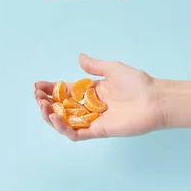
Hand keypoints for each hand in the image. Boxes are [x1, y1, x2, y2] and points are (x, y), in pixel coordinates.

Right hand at [34, 53, 165, 140]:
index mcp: (92, 91)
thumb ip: (94, 66)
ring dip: (50, 116)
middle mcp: (90, 107)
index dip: (51, 88)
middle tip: (37, 96)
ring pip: (65, 121)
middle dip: (46, 102)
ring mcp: (93, 120)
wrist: (154, 100)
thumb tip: (79, 57)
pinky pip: (76, 133)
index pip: (65, 91)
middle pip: (61, 107)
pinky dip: (64, 128)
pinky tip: (55, 118)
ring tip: (42, 107)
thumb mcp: (113, 69)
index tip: (38, 85)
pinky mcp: (98, 131)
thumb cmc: (137, 83)